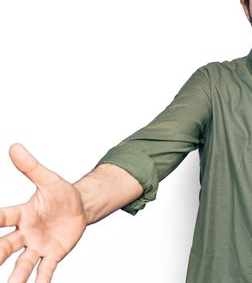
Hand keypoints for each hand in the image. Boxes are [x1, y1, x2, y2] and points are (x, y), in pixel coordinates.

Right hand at [0, 144, 86, 281]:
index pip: (2, 217)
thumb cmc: (61, 194)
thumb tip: (14, 146)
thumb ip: (32, 167)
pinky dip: (41, 280)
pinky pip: (45, 270)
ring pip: (21, 263)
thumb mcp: (49, 180)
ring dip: (15, 276)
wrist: (80, 206)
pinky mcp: (53, 254)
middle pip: (5, 246)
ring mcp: (38, 245)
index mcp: (22, 213)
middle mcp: (25, 232)